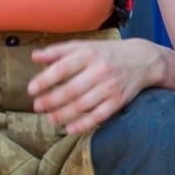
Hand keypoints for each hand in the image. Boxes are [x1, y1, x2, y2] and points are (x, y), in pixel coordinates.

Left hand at [28, 38, 157, 134]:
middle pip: (72, 89)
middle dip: (51, 100)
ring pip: (83, 105)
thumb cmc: (107, 53)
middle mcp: (100, 70)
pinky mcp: (119, 101)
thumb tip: (35, 56)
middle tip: (37, 107)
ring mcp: (110, 87)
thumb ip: (59, 51)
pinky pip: (99, 116)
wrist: (143, 60)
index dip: (45, 80)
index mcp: (89, 54)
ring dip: (64, 114)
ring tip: (49, 119)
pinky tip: (69, 128)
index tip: (31, 89)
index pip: (63, 67)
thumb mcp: (84, 46)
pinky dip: (83, 124)